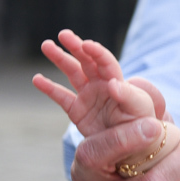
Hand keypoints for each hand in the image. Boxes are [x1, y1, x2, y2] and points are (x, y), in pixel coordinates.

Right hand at [33, 29, 155, 135]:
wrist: (134, 146)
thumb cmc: (142, 124)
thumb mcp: (140, 108)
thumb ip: (129, 95)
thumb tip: (113, 84)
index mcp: (116, 82)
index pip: (106, 62)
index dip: (97, 52)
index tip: (86, 44)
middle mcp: (101, 85)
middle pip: (87, 61)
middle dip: (75, 47)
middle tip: (63, 34)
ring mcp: (88, 97)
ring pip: (72, 73)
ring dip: (60, 59)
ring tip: (47, 45)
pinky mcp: (78, 111)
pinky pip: (61, 97)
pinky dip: (49, 88)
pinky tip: (37, 79)